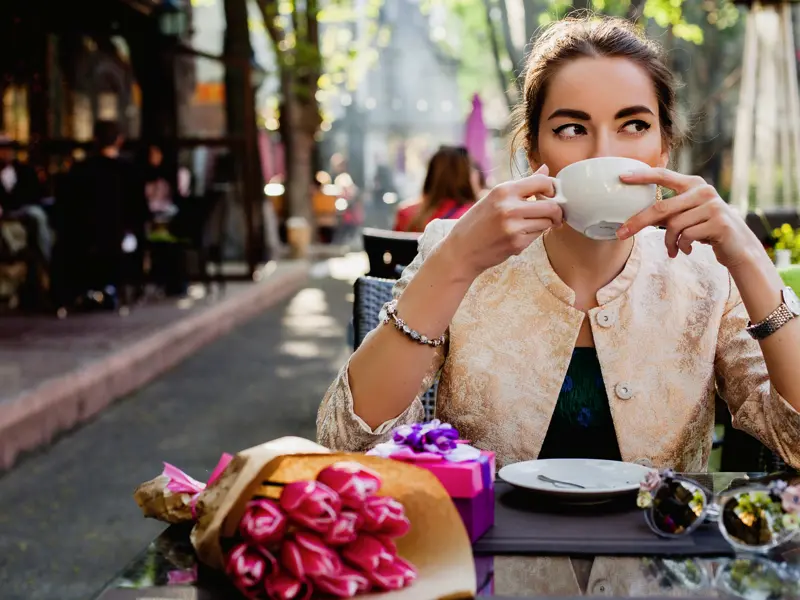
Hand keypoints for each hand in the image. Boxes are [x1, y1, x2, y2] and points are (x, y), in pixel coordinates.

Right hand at [444, 165, 562, 277]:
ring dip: (545, 224)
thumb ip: (523, 185)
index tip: (550, 195)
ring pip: (547, 222)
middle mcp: (509, 206)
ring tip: (530, 226)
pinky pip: (537, 236)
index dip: (552, 188)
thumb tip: (545, 168)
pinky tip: (518, 237)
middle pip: (552, 206)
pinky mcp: (516, 244)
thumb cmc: (477, 223)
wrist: (461, 250)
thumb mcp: (495, 198)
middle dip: (556, 212)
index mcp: (503, 190)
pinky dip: (533, 236)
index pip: (542, 181)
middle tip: (553, 216)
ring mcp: (513, 226)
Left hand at [617, 167, 760, 268]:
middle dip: (638, 222)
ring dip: (668, 242)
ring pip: (673, 225)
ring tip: (672, 249)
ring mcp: (713, 206)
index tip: (621, 177)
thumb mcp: (686, 215)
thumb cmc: (706, 229)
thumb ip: (667, 211)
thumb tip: (633, 216)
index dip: (642, 176)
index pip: (663, 176)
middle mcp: (703, 191)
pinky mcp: (719, 223)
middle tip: (621, 234)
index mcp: (693, 184)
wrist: (738, 246)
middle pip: (661, 207)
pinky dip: (681, 247)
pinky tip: (687, 250)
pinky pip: (686, 236)